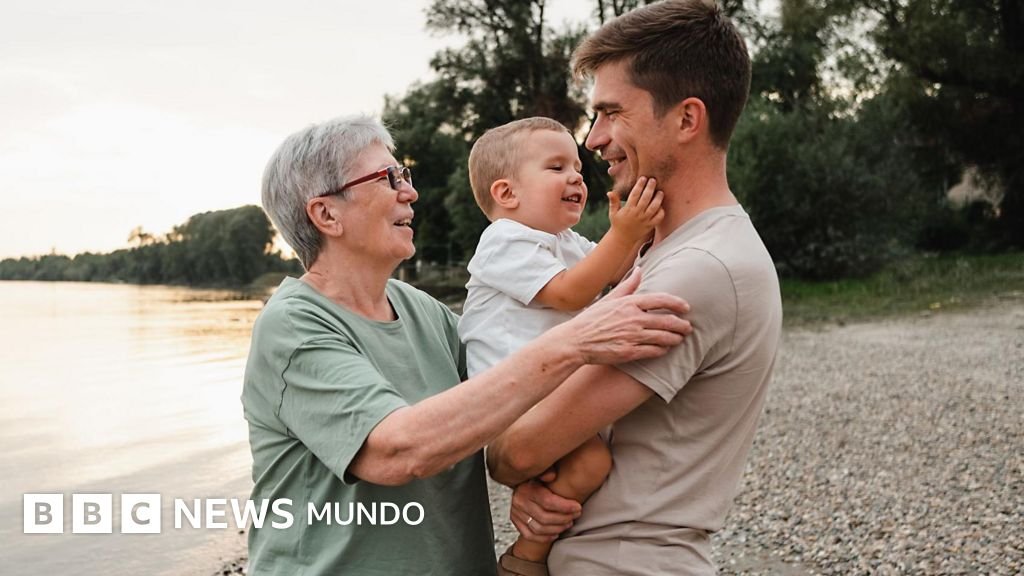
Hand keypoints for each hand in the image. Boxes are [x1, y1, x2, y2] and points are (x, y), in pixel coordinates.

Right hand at [510, 472, 580, 542]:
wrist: (517, 482)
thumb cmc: (533, 477)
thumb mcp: (539, 471)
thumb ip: (546, 471)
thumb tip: (552, 476)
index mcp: (526, 489)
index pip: (548, 502)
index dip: (565, 507)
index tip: (578, 507)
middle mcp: (520, 502)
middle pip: (545, 517)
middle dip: (564, 518)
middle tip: (576, 515)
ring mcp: (516, 514)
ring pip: (539, 528)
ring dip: (557, 528)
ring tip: (568, 523)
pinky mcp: (516, 522)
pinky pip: (530, 535)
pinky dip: (545, 537)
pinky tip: (556, 533)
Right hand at [551, 268, 691, 364]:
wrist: (576, 341)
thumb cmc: (592, 319)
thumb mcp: (609, 298)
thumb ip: (628, 285)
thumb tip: (639, 269)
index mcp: (629, 303)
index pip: (660, 300)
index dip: (676, 303)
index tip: (686, 307)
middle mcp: (633, 319)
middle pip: (667, 320)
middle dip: (681, 324)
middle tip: (688, 327)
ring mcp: (632, 336)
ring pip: (663, 337)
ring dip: (675, 338)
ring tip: (680, 338)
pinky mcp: (629, 352)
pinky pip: (653, 351)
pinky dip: (662, 350)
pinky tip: (665, 349)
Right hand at [607, 177, 663, 244]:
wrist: (622, 239)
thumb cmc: (618, 223)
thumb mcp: (613, 212)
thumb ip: (614, 201)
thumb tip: (609, 192)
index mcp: (628, 209)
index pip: (635, 194)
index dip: (640, 185)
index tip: (643, 178)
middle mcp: (637, 214)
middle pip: (646, 198)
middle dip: (650, 188)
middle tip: (653, 180)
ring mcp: (645, 220)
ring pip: (654, 207)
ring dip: (658, 199)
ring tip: (660, 192)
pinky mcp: (650, 226)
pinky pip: (658, 218)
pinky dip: (661, 211)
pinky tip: (660, 205)